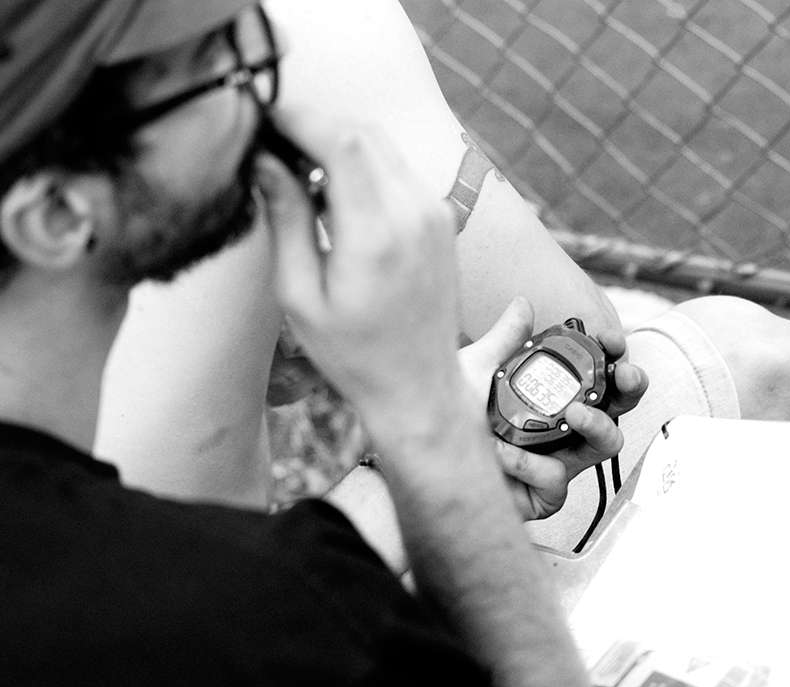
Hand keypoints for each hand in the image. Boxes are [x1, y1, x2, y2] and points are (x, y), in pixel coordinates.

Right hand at [256, 109, 464, 439]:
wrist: (418, 385)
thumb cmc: (354, 354)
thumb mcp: (301, 294)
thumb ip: (286, 219)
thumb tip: (266, 161)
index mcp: (377, 234)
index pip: (342, 140)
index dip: (299, 116)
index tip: (264, 116)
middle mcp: (415, 214)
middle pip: (364, 132)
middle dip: (315, 125)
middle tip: (274, 142)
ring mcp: (436, 214)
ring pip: (384, 146)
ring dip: (340, 143)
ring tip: (299, 170)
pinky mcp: (442, 219)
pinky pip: (400, 170)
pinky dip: (365, 165)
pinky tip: (335, 193)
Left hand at [458, 297, 647, 519]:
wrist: (422, 458)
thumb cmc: (448, 419)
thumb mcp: (474, 369)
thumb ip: (503, 338)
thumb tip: (523, 304)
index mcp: (554, 398)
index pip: (599, 375)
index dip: (614, 356)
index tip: (610, 340)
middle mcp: (562, 429)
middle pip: (617, 409)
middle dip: (631, 388)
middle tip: (623, 376)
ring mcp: (556, 463)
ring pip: (604, 447)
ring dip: (596, 425)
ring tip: (573, 412)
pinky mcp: (543, 496)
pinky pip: (558, 479)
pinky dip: (530, 464)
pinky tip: (500, 453)